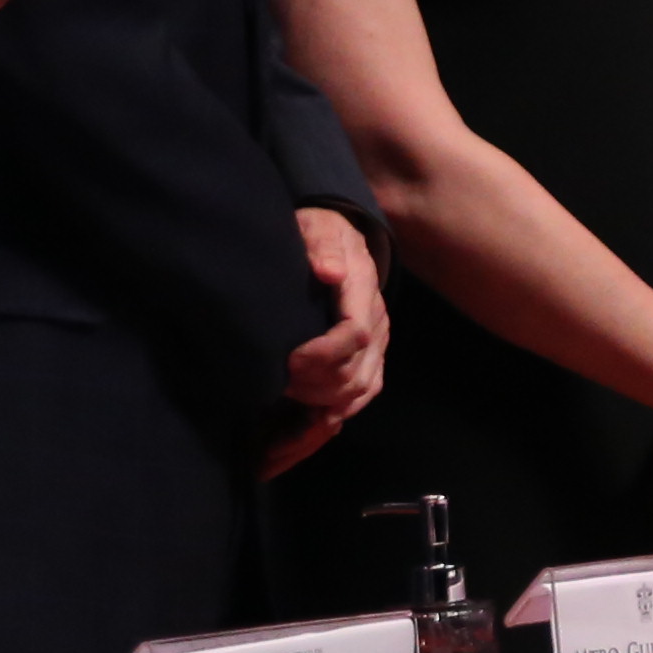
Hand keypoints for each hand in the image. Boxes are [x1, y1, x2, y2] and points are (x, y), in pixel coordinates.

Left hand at [262, 205, 389, 475]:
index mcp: (363, 289)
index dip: (324, 355)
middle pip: (356, 371)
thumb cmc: (317, 233)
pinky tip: (306, 426)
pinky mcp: (369, 361)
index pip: (356, 333)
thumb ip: (320, 245)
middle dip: (315, 384)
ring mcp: (376, 346)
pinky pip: (361, 397)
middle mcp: (377, 322)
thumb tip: (327, 271)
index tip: (288, 360)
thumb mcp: (315, 227)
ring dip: (320, 404)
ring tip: (283, 402)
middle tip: (275, 383)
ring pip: (358, 391)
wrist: (337, 240)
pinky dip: (335, 415)